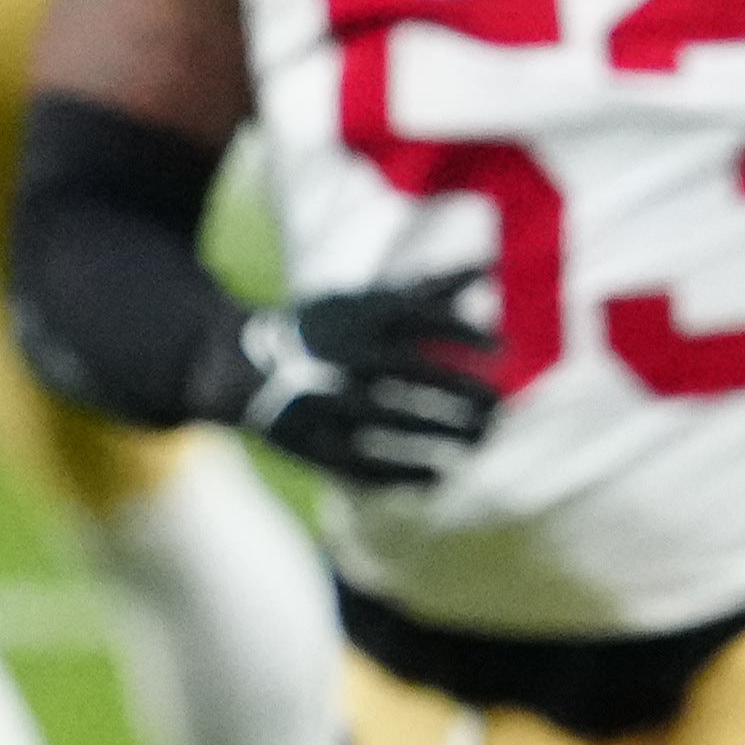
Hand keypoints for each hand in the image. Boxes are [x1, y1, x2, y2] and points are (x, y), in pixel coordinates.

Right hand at [233, 271, 505, 491]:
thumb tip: (489, 266)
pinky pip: (363, 461)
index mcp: (360, 318)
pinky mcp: (313, 440)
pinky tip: (438, 477)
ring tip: (479, 442)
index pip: (422, 319)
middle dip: (460, 391)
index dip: (466, 335)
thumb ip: (432, 288)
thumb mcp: (372, 299)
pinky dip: (403, 472)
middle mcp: (345, 356)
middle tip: (498, 407)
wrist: (241, 364)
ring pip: (392, 418)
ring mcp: (328, 399)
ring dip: (440, 433)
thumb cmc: (326, 328)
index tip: (502, 350)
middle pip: (413, 372)